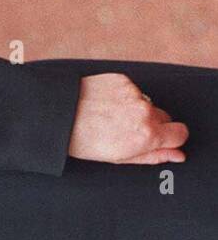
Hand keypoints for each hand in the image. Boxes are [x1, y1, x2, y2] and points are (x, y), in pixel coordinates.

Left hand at [68, 73, 187, 164]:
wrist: (59, 117)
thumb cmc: (84, 142)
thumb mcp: (118, 158)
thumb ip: (152, 156)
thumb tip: (177, 156)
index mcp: (146, 136)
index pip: (180, 134)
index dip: (170, 139)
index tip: (158, 142)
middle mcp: (145, 113)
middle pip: (164, 119)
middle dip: (151, 126)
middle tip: (124, 133)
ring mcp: (135, 94)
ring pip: (147, 105)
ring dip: (135, 112)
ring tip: (109, 120)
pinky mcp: (124, 81)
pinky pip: (132, 91)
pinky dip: (122, 98)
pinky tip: (104, 106)